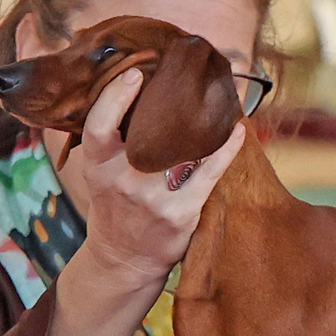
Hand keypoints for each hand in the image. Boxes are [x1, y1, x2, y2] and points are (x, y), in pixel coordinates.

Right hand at [59, 67, 246, 284]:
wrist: (124, 260)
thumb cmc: (115, 207)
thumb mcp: (100, 176)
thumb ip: (112, 143)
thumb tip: (138, 92)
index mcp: (97, 167)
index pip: (98, 126)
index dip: (114, 97)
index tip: (134, 74)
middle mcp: (122, 181)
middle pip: (145, 133)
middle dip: (164, 102)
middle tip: (186, 76)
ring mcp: (151, 198)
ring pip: (182, 150)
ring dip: (203, 123)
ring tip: (219, 97)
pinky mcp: (179, 213)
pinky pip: (208, 173)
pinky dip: (226, 151)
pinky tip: (239, 132)